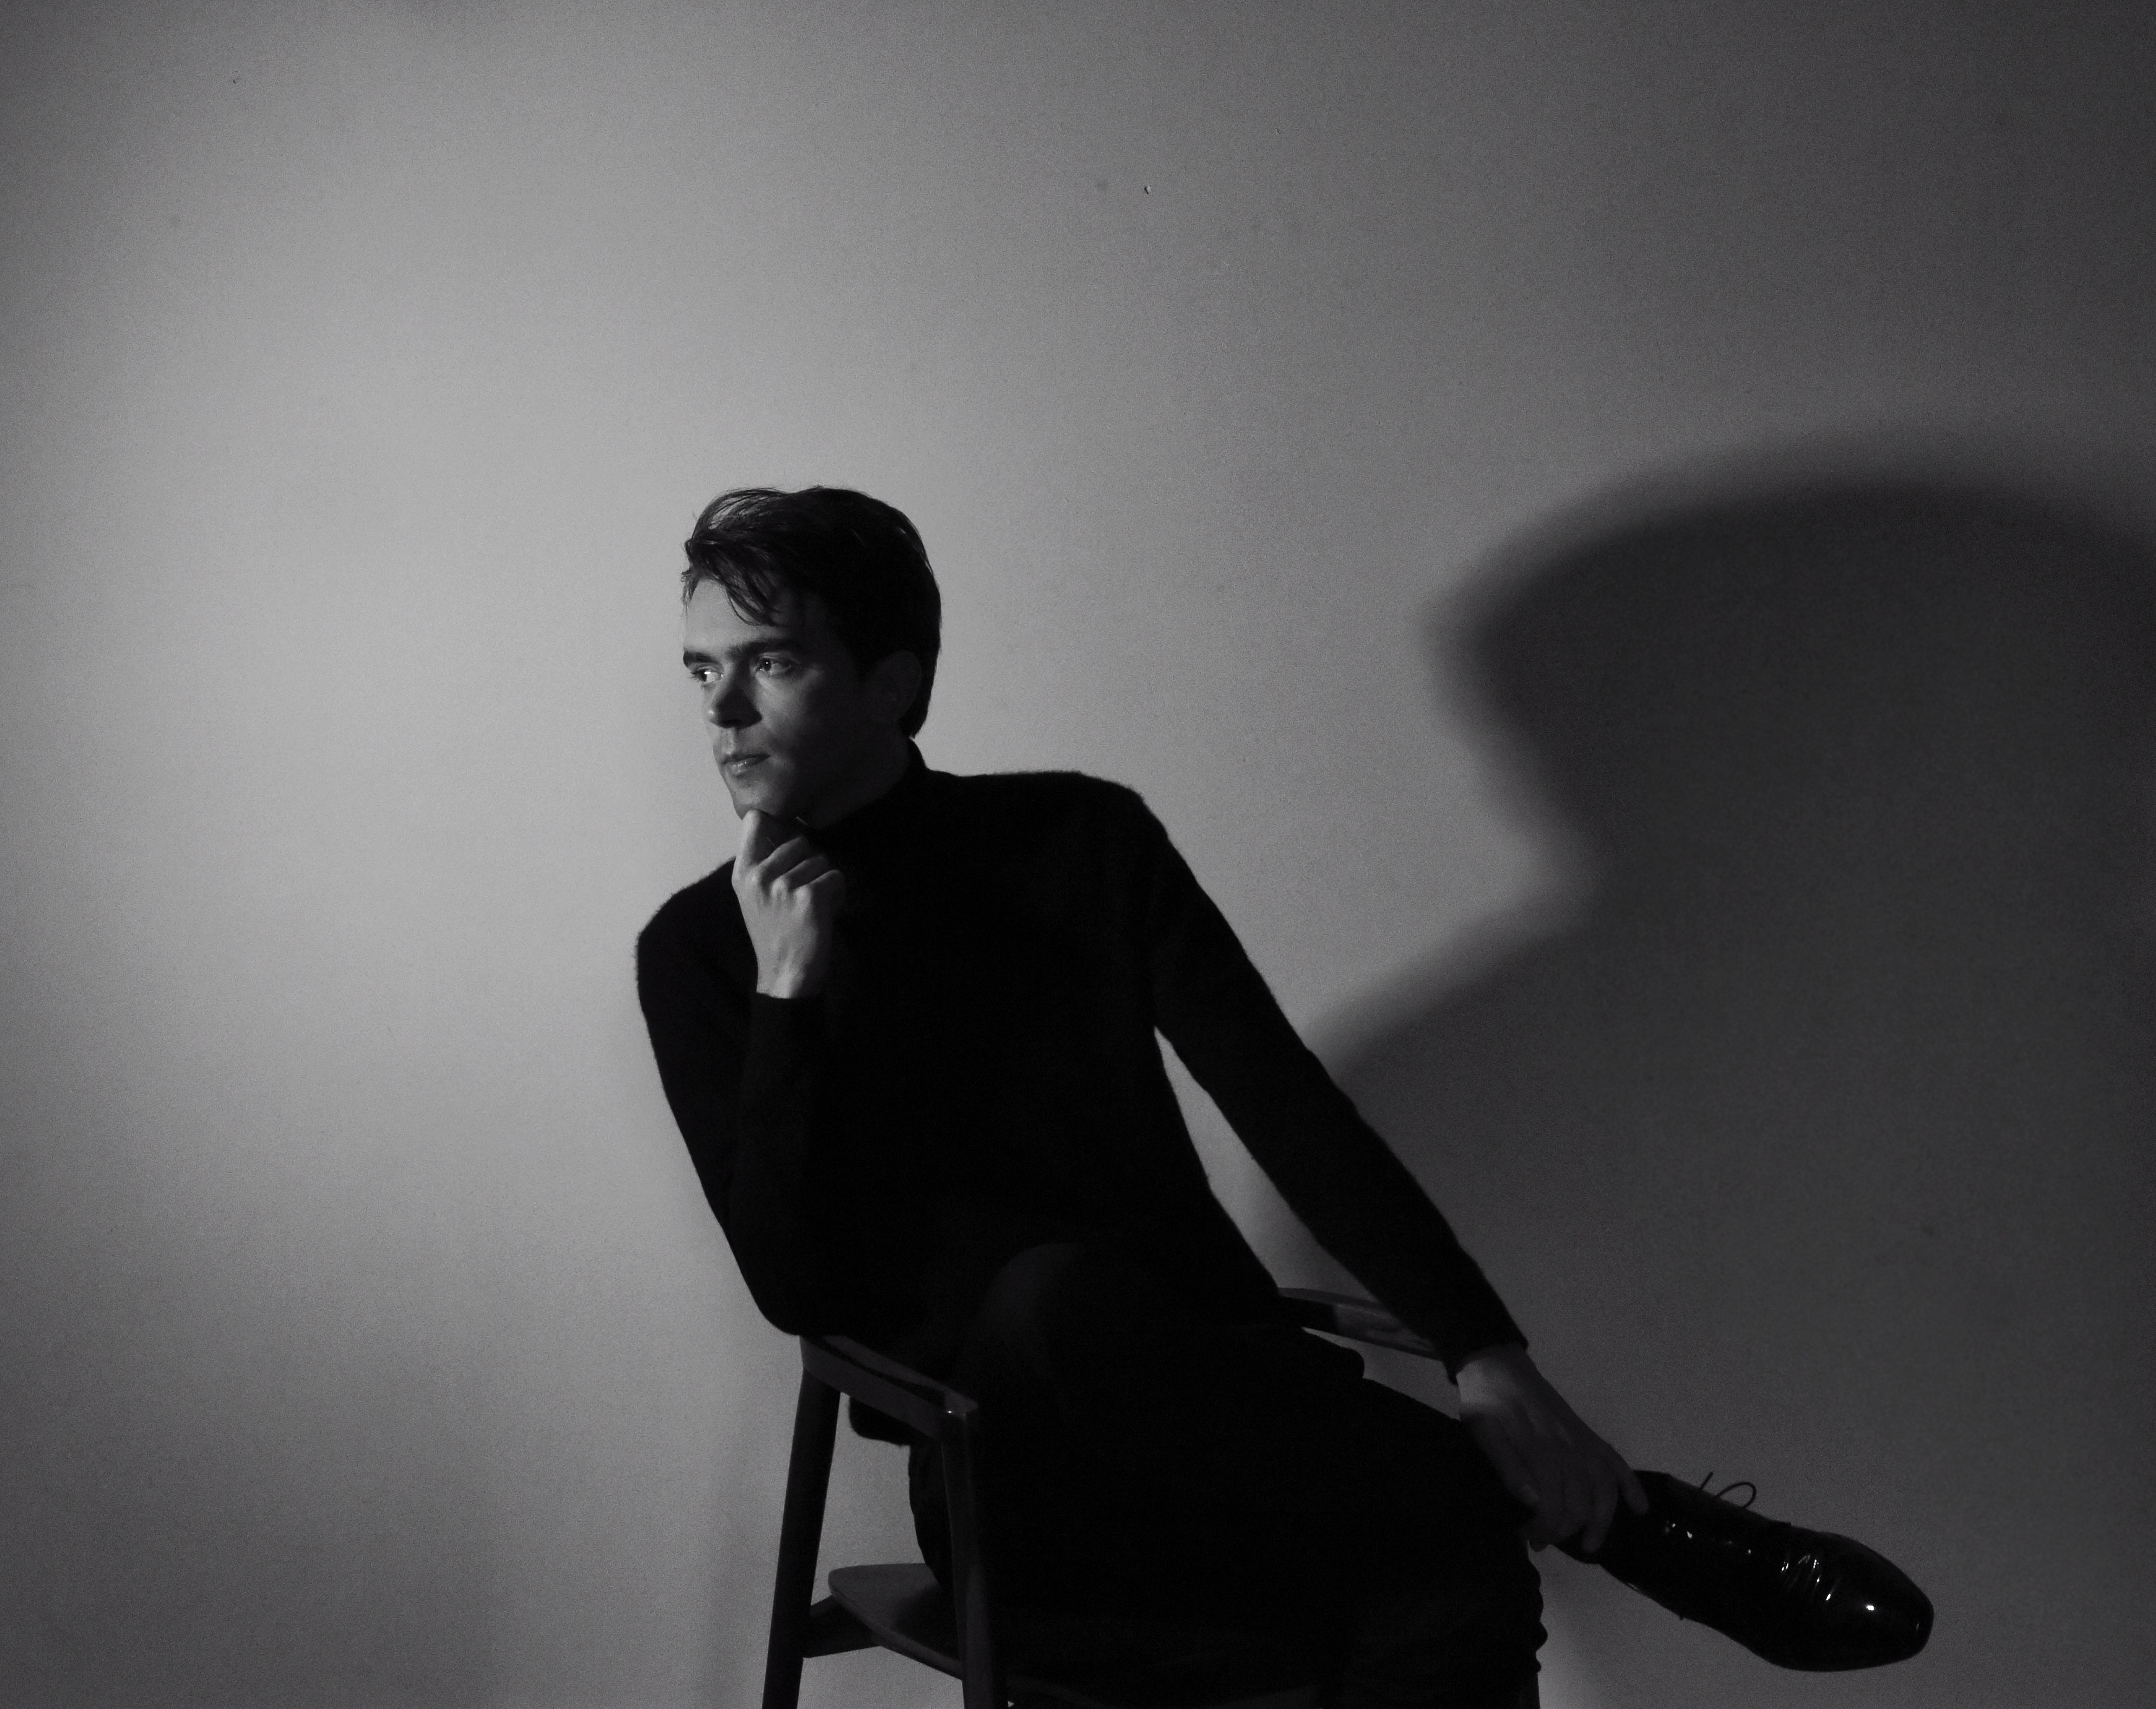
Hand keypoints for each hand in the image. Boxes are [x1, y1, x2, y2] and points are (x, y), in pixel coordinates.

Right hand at [732, 810, 845, 997]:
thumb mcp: (754, 896)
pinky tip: (826, 911)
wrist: (785, 974)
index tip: (786, 840)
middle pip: (800, 842)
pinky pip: (836, 877)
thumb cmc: (774, 933)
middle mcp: (759, 875)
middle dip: (809, 863)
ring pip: (821, 861)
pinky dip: (838, 893)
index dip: (777, 824)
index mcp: (743, 873)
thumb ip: (763, 863)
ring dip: (824, 881)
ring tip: (813, 906)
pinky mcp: (809, 897)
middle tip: (804, 892)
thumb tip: (785, 827)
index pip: (755, 820)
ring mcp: (783, 886)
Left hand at [1456, 1343, 1646, 1553]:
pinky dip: (1631, 1486)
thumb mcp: (1481, 1431)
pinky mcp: (1588, 1433)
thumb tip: (1532, 1501)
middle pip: (1581, 1502)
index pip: (1554, 1504)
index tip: (1529, 1539)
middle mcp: (1568, 1447)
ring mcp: (1582, 1440)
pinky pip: (1616, 1461)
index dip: (1546, 1529)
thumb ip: (1506, 1465)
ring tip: (1590, 1544)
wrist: (1497, 1364)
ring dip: (1602, 1520)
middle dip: (1565, 1530)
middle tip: (1542, 1541)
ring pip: (1605, 1488)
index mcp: (1538, 1449)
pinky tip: (1639, 1509)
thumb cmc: (1484, 1401)